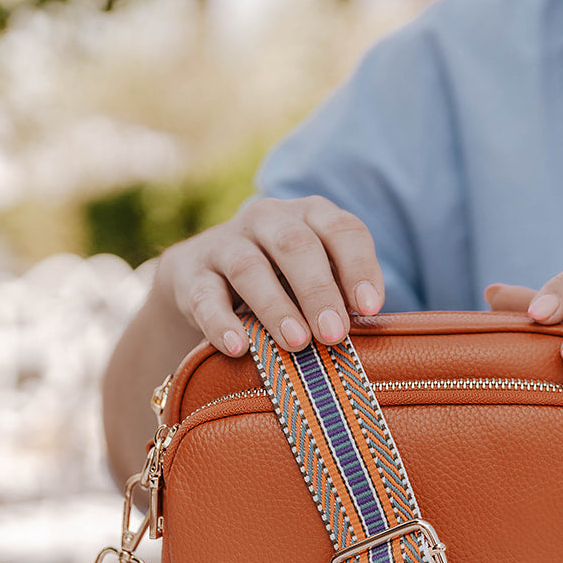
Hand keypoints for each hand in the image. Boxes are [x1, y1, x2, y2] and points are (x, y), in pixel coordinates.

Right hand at [154, 196, 384, 356]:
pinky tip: (237, 347)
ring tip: (296, 342)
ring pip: (249, 267)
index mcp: (310, 215)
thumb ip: (342, 294)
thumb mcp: (315, 278)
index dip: (359, 266)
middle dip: (318, 290)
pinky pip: (203, 295)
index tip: (370, 308)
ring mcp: (225, 242)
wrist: (204, 280)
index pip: (342, 229)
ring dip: (275, 306)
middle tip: (334, 334)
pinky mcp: (190, 271)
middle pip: (296, 245)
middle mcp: (268, 219)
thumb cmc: (282, 283)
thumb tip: (372, 329)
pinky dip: (220, 322)